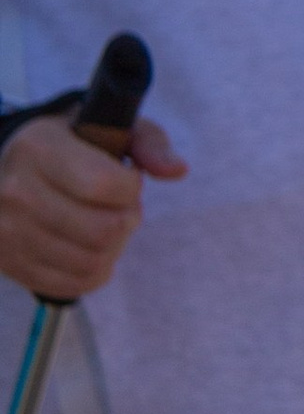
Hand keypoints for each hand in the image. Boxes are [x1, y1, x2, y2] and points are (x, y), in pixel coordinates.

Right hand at [0, 113, 186, 301]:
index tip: (127, 179)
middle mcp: (16, 192)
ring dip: (113, 248)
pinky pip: (73, 284)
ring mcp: (7, 232)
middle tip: (121, 208)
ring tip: (105, 226)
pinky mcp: (9, 263)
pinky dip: (94, 271)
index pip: (104, 185)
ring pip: (90, 262)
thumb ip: (149, 143)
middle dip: (127, 220)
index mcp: (39, 148)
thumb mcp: (109, 129)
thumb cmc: (71, 147)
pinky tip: (90, 248)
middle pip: (102, 230)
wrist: (11, 168)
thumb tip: (177, 170)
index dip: (131, 187)